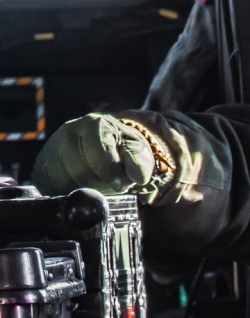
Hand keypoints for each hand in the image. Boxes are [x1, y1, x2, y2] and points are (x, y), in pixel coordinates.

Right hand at [33, 113, 158, 195]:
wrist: (107, 147)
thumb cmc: (123, 151)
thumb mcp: (138, 154)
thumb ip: (140, 163)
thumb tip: (137, 176)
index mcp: (95, 124)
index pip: (97, 153)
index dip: (109, 174)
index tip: (119, 185)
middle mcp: (69, 130)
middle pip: (78, 170)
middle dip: (97, 185)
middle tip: (108, 186)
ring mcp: (52, 145)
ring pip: (60, 180)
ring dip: (79, 190)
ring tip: (94, 186)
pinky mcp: (42, 161)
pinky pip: (45, 184)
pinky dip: (61, 193)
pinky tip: (76, 190)